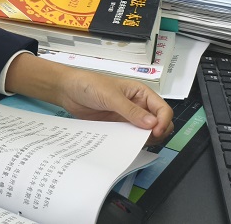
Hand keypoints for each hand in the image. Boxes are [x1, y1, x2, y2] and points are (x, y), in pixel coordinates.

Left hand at [5, 53, 173, 141]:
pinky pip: (130, 137)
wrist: (67, 91)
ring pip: (146, 133)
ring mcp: (128, 118)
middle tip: (144, 140)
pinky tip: (125, 145)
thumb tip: (152, 123)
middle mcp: (138, 106)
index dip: (163, 121)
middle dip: (157, 133)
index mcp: (141, 93)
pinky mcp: (118, 126)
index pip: (163, 109)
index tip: (155, 132)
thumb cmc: (88, 84)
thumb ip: (130, 110)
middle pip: (159, 124)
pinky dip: (131, 143)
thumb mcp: (110, 95)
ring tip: (134, 143)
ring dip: (144, 140)